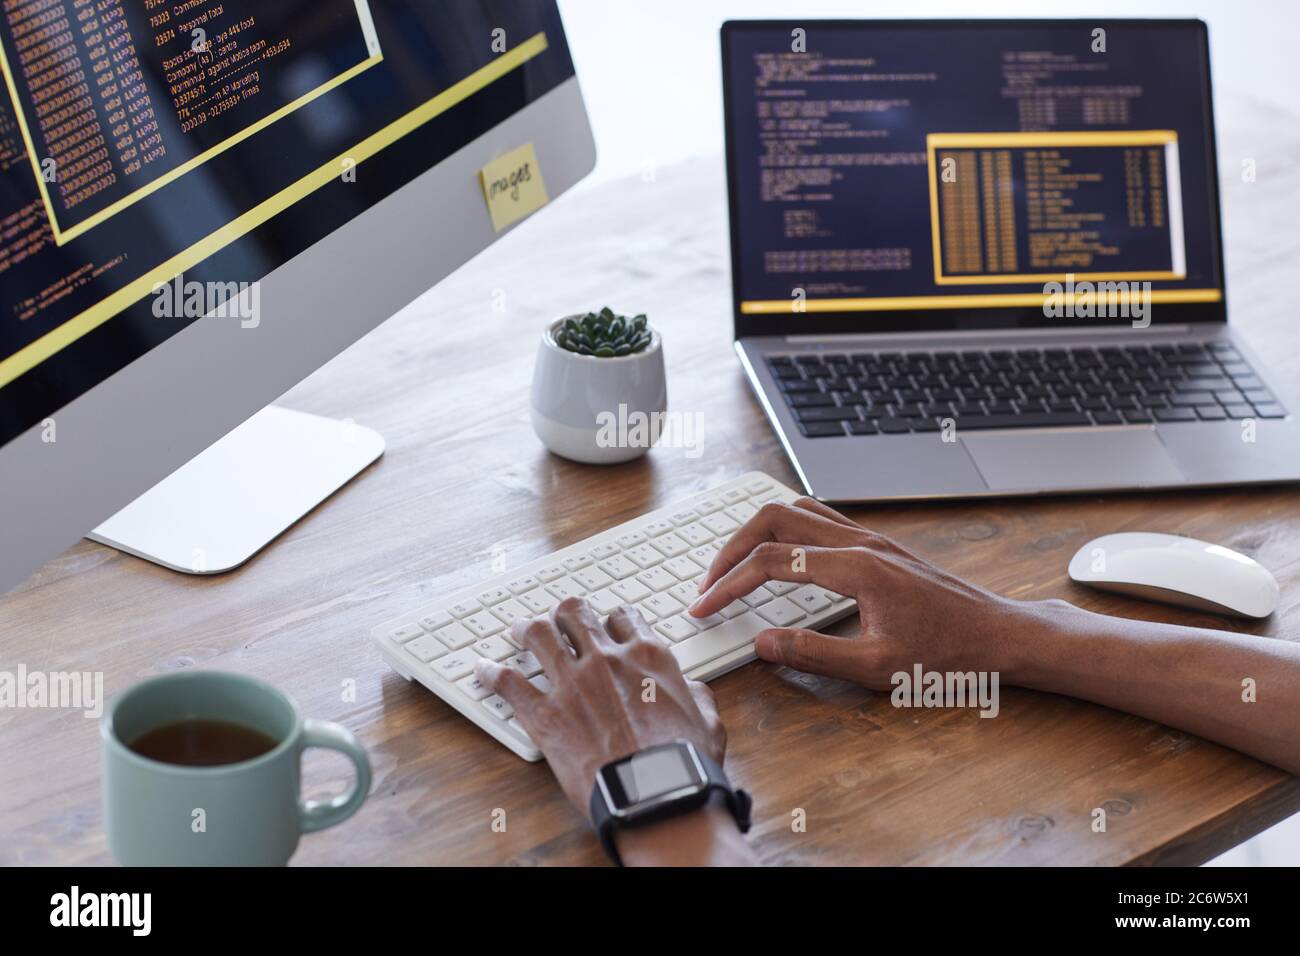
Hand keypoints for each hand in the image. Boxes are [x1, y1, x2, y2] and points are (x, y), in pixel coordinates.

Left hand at [475, 598, 726, 818]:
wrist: (654, 795)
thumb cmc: (683, 764)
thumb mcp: (708, 721)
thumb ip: (697, 695)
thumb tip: (691, 688)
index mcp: (648, 656)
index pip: (623, 617)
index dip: (611, 618)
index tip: (606, 625)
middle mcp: (607, 659)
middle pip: (576, 614)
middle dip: (566, 614)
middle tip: (558, 620)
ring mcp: (572, 683)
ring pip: (539, 634)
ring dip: (527, 628)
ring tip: (519, 629)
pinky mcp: (545, 714)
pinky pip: (509, 683)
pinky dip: (492, 673)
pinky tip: (482, 669)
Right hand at [688, 497, 1043, 687]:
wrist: (997, 634)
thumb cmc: (947, 653)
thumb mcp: (876, 668)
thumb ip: (813, 654)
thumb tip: (762, 642)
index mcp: (855, 567)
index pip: (770, 561)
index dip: (728, 584)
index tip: (704, 607)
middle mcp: (858, 542)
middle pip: (773, 518)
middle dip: (730, 548)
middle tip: (707, 583)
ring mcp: (868, 537)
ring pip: (793, 510)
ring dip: (754, 533)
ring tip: (731, 567)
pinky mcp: (876, 543)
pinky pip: (816, 518)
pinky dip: (782, 530)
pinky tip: (776, 558)